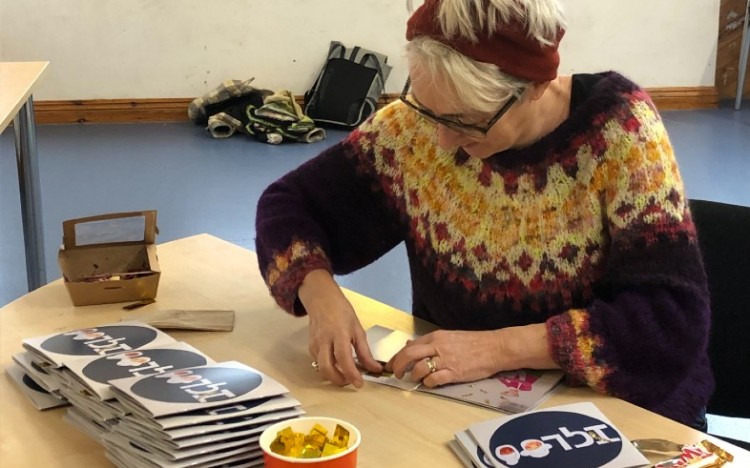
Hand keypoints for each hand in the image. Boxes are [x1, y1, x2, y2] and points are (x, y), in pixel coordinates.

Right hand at [299, 270, 382, 387]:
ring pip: (320, 368)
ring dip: (333, 377)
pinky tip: (337, 366)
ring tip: (345, 376)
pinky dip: (328, 369)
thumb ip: (365, 351)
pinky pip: (318, 363)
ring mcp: (315, 344)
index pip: (343, 358)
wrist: (321, 299)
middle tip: (351, 382)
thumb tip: (375, 369)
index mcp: (339, 333)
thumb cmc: (342, 311)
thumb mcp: (357, 328)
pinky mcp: (310, 347)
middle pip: (326, 368)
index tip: (359, 384)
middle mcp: (324, 340)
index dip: (351, 374)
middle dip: (339, 381)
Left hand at [386, 329, 504, 386]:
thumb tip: (409, 345)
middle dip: (398, 366)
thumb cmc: (473, 343)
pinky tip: (430, 383)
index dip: (396, 357)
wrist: (495, 348)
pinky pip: (433, 380)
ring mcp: (445, 360)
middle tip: (396, 375)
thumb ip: (429, 342)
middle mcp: (438, 346)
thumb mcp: (448, 337)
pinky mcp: (454, 373)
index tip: (390, 365)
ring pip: (419, 368)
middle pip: (408, 355)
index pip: (409, 346)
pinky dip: (428, 383)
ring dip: (413, 376)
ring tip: (416, 379)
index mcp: (436, 337)